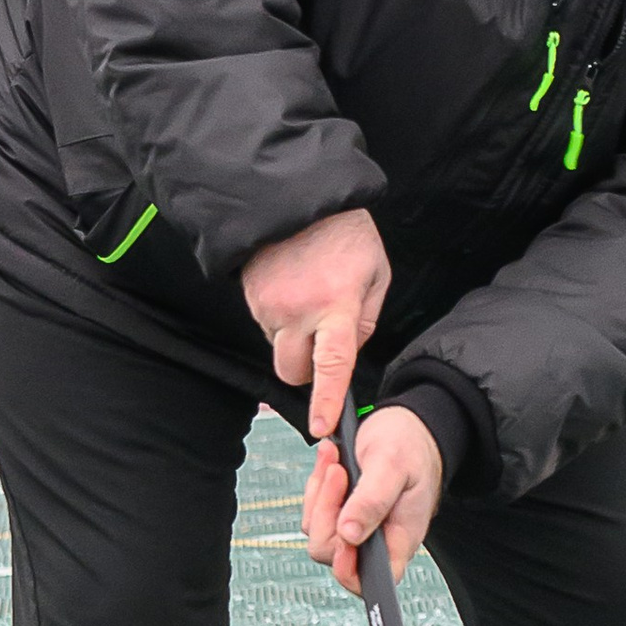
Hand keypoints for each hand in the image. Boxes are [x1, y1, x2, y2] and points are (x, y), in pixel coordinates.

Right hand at [241, 207, 390, 437]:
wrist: (296, 198)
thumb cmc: (345, 235)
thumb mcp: (375, 274)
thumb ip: (365, 321)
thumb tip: (347, 353)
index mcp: (336, 305)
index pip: (331, 364)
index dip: (326, 399)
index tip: (322, 427)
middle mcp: (297, 310)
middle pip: (293, 371)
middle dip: (307, 369)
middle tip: (323, 340)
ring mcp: (268, 306)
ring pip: (278, 348)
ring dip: (294, 337)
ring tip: (309, 295)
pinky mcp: (250, 298)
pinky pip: (267, 326)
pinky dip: (281, 318)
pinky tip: (292, 287)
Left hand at [304, 407, 443, 597]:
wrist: (405, 425)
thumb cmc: (410, 446)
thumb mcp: (393, 466)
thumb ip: (372, 501)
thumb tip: (350, 535)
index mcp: (400, 537)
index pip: (374, 580)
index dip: (350, 571)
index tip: (343, 540)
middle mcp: (377, 538)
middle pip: (333, 553)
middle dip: (326, 511)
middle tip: (338, 472)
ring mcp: (356, 527)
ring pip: (318, 531)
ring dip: (320, 494)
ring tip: (335, 460)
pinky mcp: (340, 513)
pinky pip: (314, 512)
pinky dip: (317, 487)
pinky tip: (331, 463)